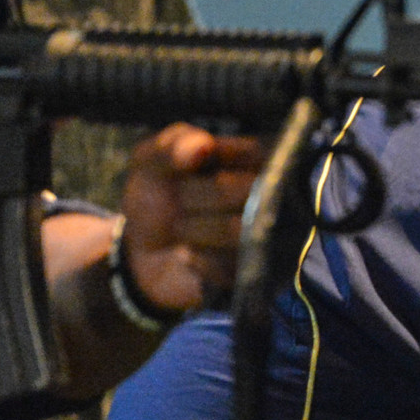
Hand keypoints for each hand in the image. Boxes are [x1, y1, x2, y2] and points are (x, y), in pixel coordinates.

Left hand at [118, 124, 267, 313]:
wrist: (144, 253)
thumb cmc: (158, 198)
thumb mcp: (152, 162)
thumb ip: (172, 144)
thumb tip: (202, 145)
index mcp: (259, 161)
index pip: (253, 151)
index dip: (209, 160)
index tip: (183, 166)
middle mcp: (275, 197)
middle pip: (246, 190)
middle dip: (193, 195)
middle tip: (178, 201)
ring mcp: (270, 238)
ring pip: (239, 230)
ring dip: (193, 229)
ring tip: (182, 229)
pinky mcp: (258, 275)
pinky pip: (228, 266)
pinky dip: (196, 260)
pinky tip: (189, 256)